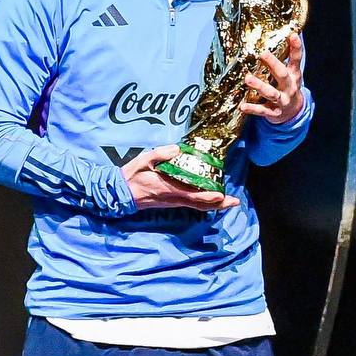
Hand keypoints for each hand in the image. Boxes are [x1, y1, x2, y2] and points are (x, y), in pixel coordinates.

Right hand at [120, 145, 240, 211]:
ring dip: (214, 205)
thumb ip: (160, 154)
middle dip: (218, 204)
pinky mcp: (171, 202)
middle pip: (200, 204)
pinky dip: (204, 204)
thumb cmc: (132, 175)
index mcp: (167, 188)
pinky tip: (211, 200)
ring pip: (197, 206)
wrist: (120, 192)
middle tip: (234, 202)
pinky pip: (191, 205)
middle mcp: (173, 198)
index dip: (207, 196)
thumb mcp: (143, 160)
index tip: (221, 195)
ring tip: (228, 202)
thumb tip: (178, 148)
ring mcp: (172, 202)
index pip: (192, 194)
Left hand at [240, 32, 303, 123]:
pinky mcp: (274, 112)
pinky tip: (242, 106)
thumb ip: (286, 58)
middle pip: (282, 75)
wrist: (292, 113)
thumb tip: (285, 34)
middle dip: (273, 64)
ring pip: (272, 93)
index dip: (296, 47)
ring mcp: (282, 101)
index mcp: (294, 75)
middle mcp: (289, 87)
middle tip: (263, 53)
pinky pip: (263, 110)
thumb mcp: (291, 73)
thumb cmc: (287, 87)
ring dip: (260, 86)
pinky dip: (253, 108)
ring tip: (248, 79)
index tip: (293, 35)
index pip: (296, 60)